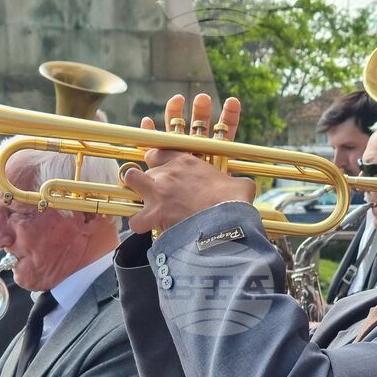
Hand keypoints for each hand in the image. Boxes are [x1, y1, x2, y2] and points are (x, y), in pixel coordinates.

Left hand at [124, 94, 254, 232]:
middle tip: (156, 186)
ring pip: (131, 179)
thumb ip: (237, 182)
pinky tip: (145, 227)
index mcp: (186, 160)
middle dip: (147, 173)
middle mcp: (168, 171)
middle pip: (145, 162)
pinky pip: (135, 218)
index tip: (161, 164)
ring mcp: (157, 191)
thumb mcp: (240, 186)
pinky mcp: (153, 214)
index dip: (158, 157)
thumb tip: (245, 187)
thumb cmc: (234, 202)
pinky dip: (139, 223)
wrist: (224, 223)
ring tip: (142, 197)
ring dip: (135, 187)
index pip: (160, 149)